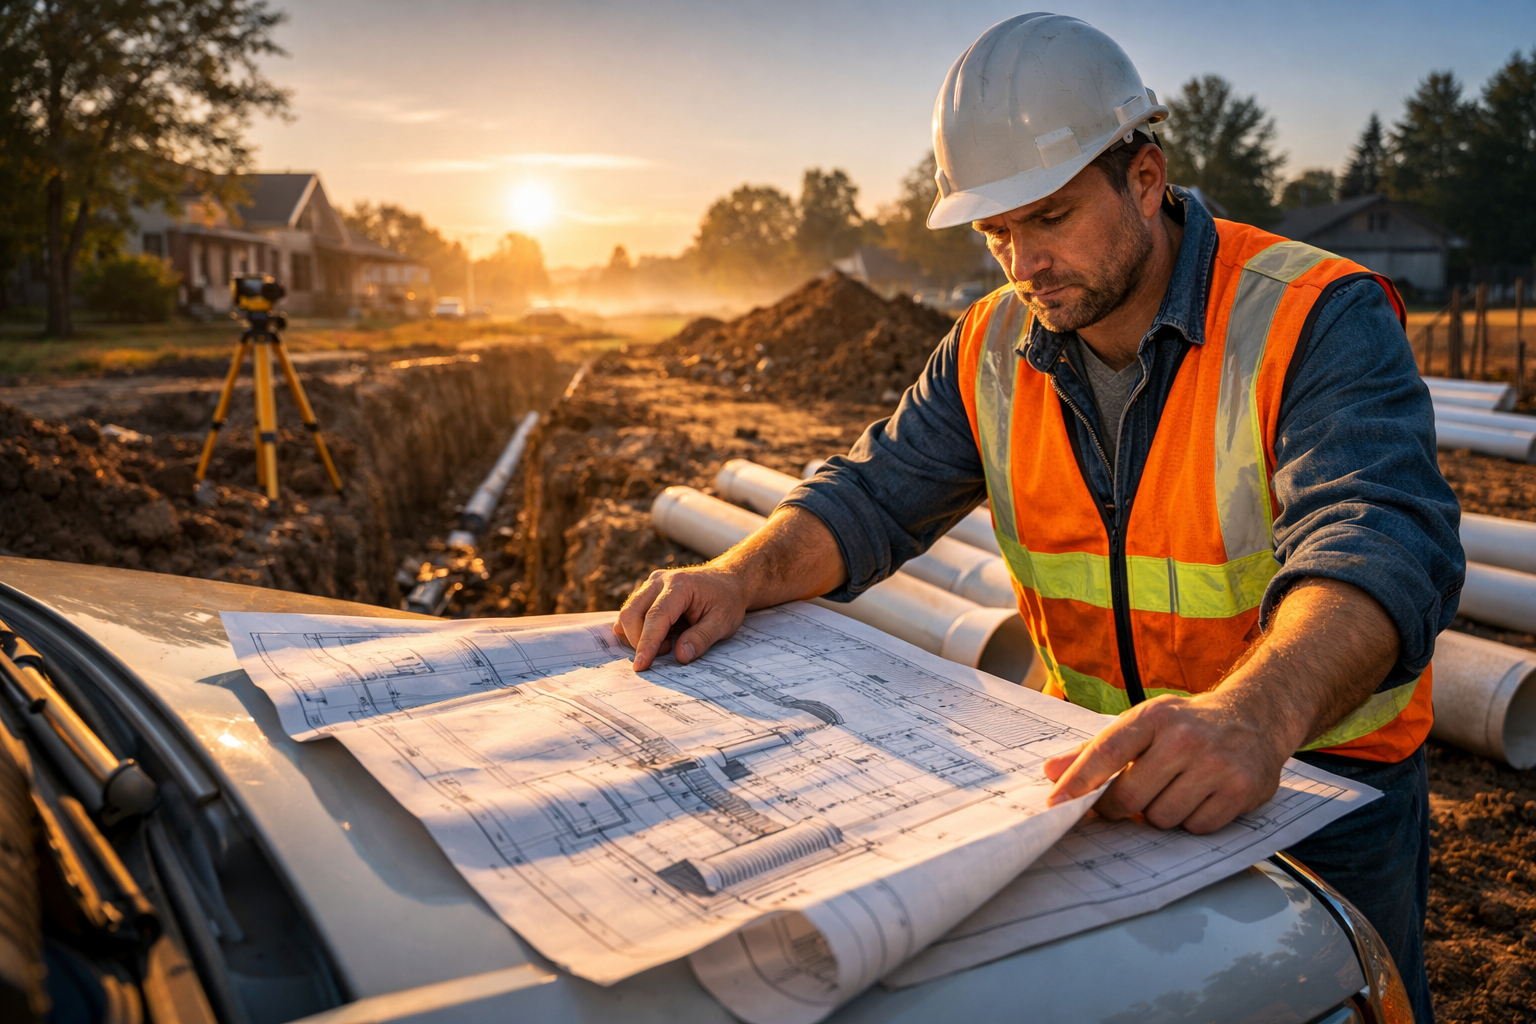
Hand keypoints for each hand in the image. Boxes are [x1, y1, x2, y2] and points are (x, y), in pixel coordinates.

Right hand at [614, 566, 749, 670]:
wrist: (727, 581)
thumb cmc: (726, 600)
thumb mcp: (723, 622)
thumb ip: (702, 638)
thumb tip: (680, 656)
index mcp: (679, 585)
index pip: (656, 616)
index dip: (647, 643)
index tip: (641, 665)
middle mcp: (659, 581)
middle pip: (632, 614)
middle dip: (640, 642)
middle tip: (668, 651)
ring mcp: (650, 585)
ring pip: (627, 614)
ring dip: (638, 636)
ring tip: (667, 642)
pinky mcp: (646, 592)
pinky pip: (630, 614)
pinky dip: (637, 630)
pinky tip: (661, 634)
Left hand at [1043, 692, 1293, 833]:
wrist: (1255, 716)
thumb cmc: (1186, 724)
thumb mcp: (1141, 723)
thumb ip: (1095, 749)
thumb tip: (1051, 772)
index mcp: (1154, 716)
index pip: (1106, 752)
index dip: (1078, 781)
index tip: (1056, 804)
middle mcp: (1185, 738)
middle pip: (1130, 797)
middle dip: (1121, 807)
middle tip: (1126, 801)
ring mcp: (1216, 764)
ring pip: (1162, 818)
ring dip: (1161, 813)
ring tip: (1173, 790)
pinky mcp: (1242, 790)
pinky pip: (1197, 827)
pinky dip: (1192, 820)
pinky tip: (1200, 798)